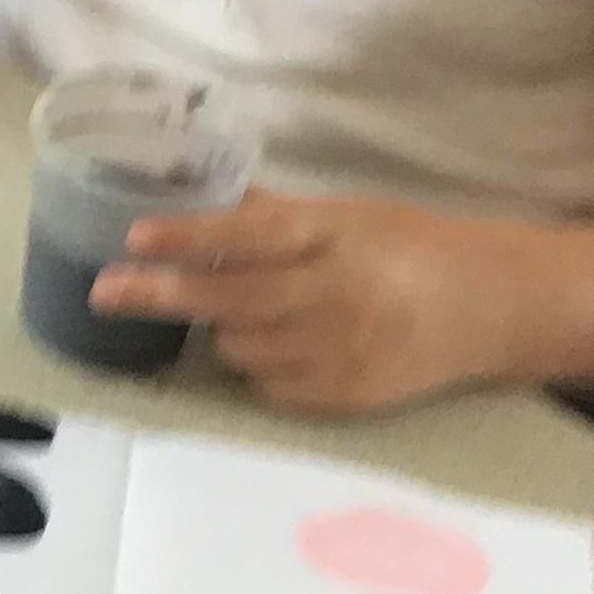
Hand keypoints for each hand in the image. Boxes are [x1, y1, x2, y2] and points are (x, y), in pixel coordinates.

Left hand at [91, 193, 518, 414]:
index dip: (191, 238)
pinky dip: (260, 365)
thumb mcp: (348, 216)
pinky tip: (286, 345)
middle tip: (105, 289)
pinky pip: (268, 386)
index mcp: (337, 237)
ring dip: (224, 330)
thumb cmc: (411, 247)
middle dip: (159, 293)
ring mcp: (341, 352)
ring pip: (240, 348)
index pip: (252, 237)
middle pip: (230, 301)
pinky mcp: (344, 396)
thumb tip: (201, 196)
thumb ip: (276, 215)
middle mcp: (337, 295)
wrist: (489, 308)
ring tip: (257, 309)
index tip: (134, 237)